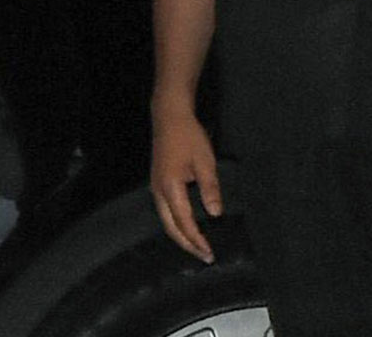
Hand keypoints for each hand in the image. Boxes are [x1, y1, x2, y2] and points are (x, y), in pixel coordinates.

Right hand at [149, 105, 222, 262]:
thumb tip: (215, 213)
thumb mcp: (205, 161)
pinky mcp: (157, 182)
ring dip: (180, 235)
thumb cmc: (189, 137)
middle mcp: (158, 191)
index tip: (209, 252)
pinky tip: (186, 225)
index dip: (197, 240)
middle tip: (204, 256)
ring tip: (196, 246)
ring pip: (165, 220)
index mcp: (170, 188)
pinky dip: (176, 223)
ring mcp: (155, 187)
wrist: (169, 116)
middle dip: (187, 244)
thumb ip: (210, 188)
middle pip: (170, 227)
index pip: (184, 222)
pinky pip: (164, 211)